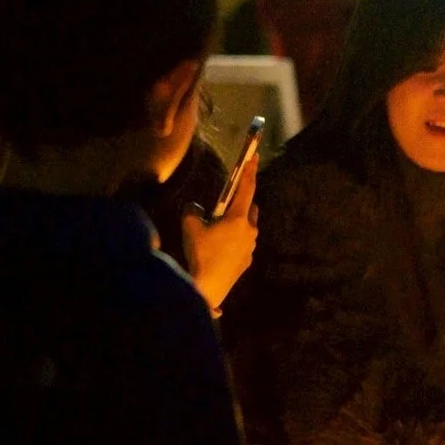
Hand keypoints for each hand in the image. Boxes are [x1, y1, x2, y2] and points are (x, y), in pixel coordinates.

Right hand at [182, 149, 257, 314]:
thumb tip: (196, 207)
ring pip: (247, 227)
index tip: (254, 156)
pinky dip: (233, 239)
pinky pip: (242, 243)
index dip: (249, 170)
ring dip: (236, 223)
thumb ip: (192, 210)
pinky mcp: (247, 261)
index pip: (246, 188)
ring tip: (217, 229)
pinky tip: (217, 247)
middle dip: (240, 202)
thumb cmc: (200, 253)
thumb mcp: (190, 226)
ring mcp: (251, 247)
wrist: (208, 287)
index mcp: (239, 218)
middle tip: (223, 204)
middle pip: (250, 209)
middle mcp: (250, 231)